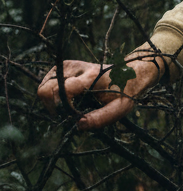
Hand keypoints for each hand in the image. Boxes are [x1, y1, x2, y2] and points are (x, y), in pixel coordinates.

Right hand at [37, 52, 163, 131]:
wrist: (130, 73)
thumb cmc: (125, 92)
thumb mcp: (119, 109)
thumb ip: (100, 119)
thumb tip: (78, 125)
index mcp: (90, 77)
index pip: (59, 91)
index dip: (60, 108)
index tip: (72, 116)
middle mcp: (76, 67)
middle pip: (45, 89)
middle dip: (53, 106)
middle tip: (68, 114)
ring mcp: (68, 65)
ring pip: (43, 86)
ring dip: (51, 100)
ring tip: (68, 107)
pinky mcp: (65, 66)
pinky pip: (47, 83)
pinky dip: (52, 94)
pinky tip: (66, 99)